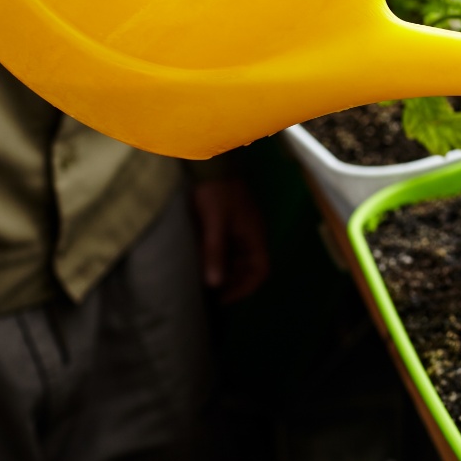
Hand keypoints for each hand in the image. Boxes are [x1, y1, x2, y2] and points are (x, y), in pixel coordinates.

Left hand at [192, 178, 270, 303]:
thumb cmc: (215, 191)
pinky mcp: (228, 222)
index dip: (245, 288)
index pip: (260, 270)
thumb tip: (214, 283)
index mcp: (254, 235)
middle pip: (248, 267)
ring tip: (202, 281)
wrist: (210, 162)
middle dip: (232, 282)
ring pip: (237, 258)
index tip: (223, 299)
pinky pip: (227, 248)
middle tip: (208, 295)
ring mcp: (240, 228)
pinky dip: (217, 258)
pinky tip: (200, 262)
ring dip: (224, 271)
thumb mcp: (214, 222)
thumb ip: (215, 251)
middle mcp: (251, 234)